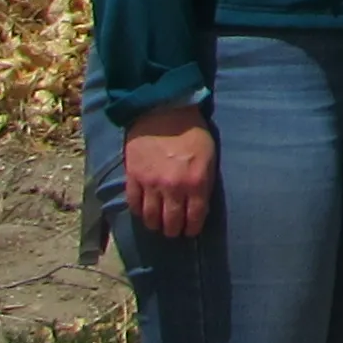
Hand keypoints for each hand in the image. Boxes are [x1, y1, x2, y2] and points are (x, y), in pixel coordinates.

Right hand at [120, 105, 216, 238]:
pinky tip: (143, 212)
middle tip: (174, 230)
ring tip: (158, 224)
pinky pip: (134, 203)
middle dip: (174, 230)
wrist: (163, 111)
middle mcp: (173, 188)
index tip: (191, 231)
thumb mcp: (209, 157)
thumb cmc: (192, 132)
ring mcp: (151, 183)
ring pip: (151, 218)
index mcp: (196, 182)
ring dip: (155, 225)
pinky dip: (139, 212)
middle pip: (171, 222)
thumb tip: (199, 206)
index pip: (195, 217)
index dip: (193, 229)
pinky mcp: (133, 177)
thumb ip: (205, 183)